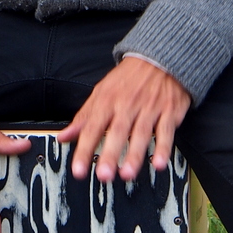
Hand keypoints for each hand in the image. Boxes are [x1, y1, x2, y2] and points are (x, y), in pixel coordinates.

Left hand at [57, 57, 190, 182]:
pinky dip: (163, 147)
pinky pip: (166, 131)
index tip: (78, 169)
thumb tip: (64, 137)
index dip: (84, 149)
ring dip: (134, 154)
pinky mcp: (168, 111)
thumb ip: (83, 117)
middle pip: (117, 131)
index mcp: (108, 100)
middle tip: (104, 175)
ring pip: (141, 133)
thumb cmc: (127, 79)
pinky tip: (159, 162)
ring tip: (127, 173)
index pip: (93, 127)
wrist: (158, 57)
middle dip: (110, 154)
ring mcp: (149, 108)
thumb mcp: (101, 92)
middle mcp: (127, 105)